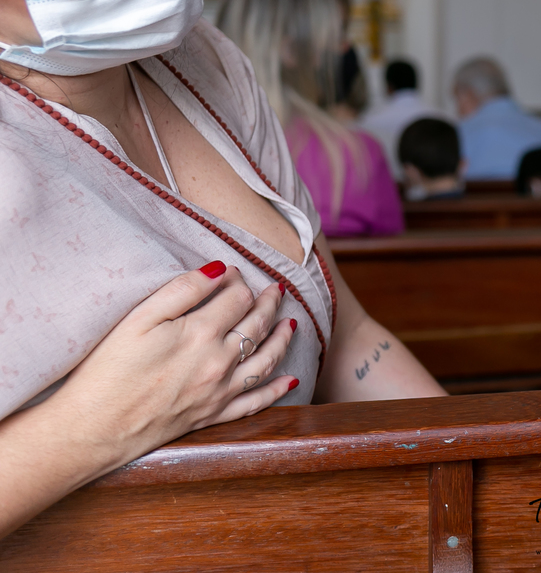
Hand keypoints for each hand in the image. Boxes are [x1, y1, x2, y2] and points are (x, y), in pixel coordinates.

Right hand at [55, 261, 297, 459]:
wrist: (93, 429)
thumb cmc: (107, 371)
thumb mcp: (139, 318)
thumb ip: (183, 290)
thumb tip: (220, 269)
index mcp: (201, 333)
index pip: (237, 298)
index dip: (239, 281)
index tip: (233, 273)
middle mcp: (220, 362)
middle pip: (258, 324)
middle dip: (270, 303)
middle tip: (277, 289)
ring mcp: (220, 391)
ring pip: (266, 360)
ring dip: (283, 338)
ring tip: (291, 323)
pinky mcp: (213, 416)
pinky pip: (256, 403)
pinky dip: (277, 390)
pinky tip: (291, 381)